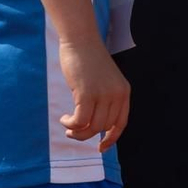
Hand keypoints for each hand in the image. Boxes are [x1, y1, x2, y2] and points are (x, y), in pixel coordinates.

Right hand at [57, 35, 129, 149]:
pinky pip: (80, 121)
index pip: (121, 123)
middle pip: (103, 127)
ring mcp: (103, 94)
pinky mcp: (87, 94)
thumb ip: (104, 98)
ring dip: (77, 131)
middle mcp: (116, 94)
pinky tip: (64, 119)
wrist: (80, 39)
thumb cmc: (88, 58)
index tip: (101, 147)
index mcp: (123, 92)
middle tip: (72, 133)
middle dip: (87, 135)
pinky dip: (71, 124)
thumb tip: (95, 125)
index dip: (111, 139)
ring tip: (67, 127)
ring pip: (92, 127)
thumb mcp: (104, 80)